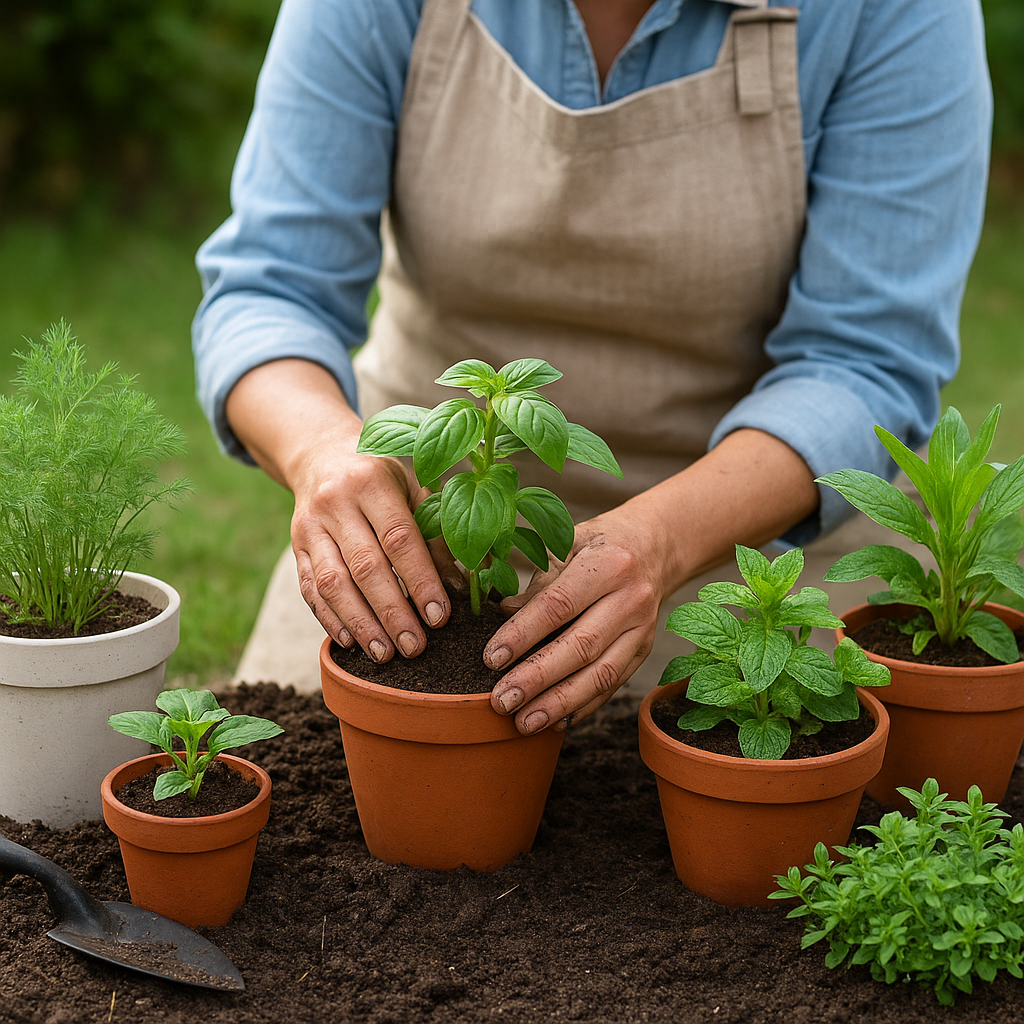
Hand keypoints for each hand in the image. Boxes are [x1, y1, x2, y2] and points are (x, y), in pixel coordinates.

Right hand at [226, 359, 461, 662]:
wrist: (322, 456)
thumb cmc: (382, 478)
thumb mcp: (414, 487)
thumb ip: (439, 532)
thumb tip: (466, 584)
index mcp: (373, 482)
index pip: (399, 539)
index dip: (420, 581)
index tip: (439, 616)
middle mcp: (336, 503)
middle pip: (365, 567)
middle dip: (392, 612)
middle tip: (414, 647)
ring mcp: (309, 527)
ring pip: (332, 583)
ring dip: (360, 624)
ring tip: (385, 654)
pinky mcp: (296, 547)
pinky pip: (309, 589)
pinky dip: (330, 618)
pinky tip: (350, 642)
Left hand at [485, 503, 672, 734]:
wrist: (654, 547)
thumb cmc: (599, 544)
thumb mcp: (567, 543)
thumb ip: (537, 580)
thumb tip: (502, 612)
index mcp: (608, 565)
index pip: (559, 605)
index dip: (523, 634)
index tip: (491, 658)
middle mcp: (631, 599)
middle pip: (581, 646)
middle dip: (538, 678)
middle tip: (502, 701)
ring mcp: (642, 630)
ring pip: (601, 674)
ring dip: (560, 703)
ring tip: (524, 723)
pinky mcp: (643, 651)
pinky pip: (613, 685)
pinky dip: (583, 707)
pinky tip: (555, 722)